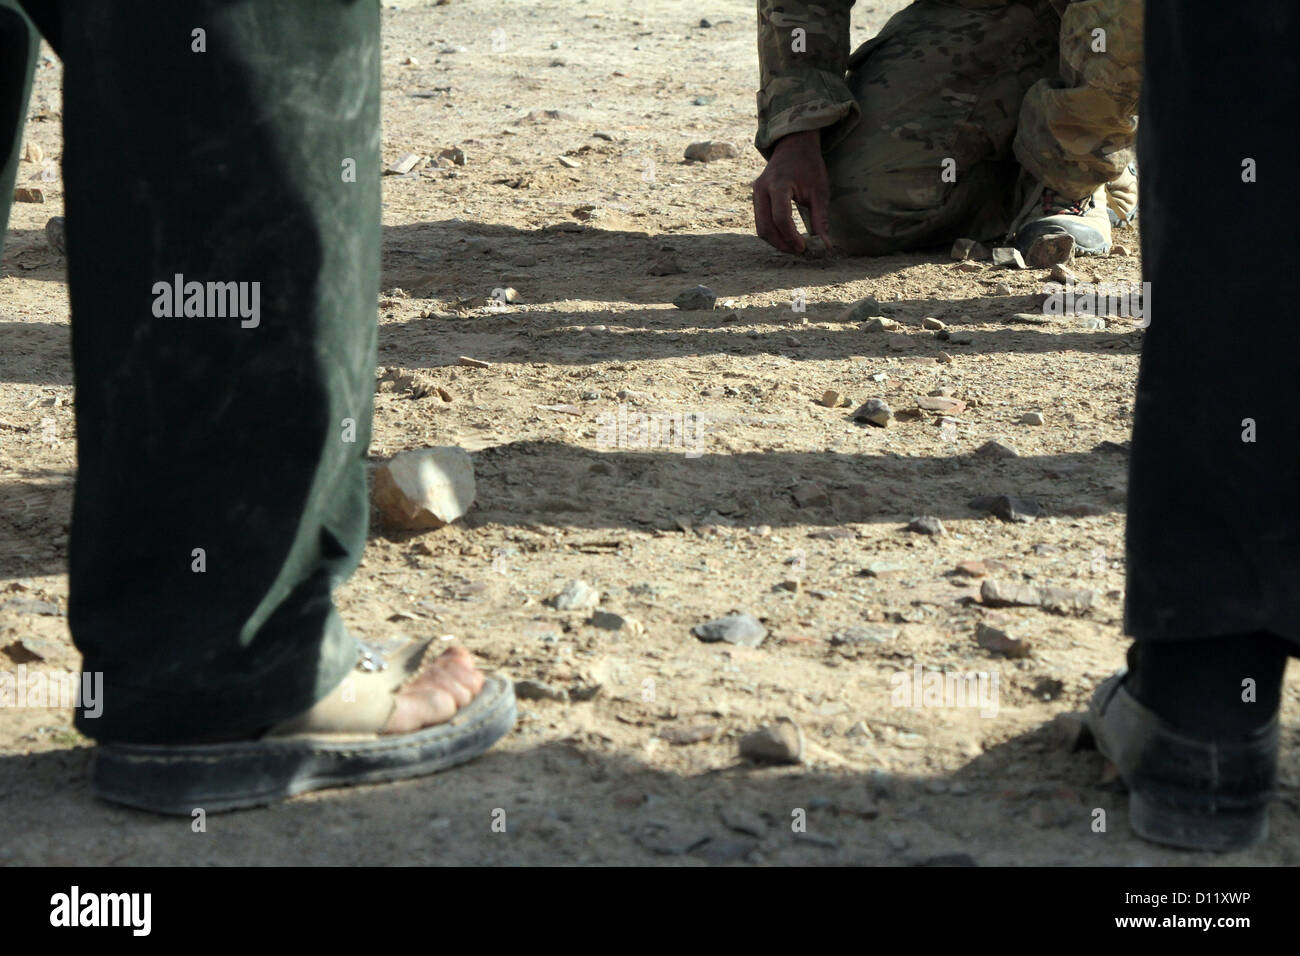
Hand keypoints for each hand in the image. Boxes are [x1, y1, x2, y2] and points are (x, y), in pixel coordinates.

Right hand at [752, 129, 832, 254]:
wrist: (794, 146)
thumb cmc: (809, 167)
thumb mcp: (819, 191)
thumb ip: (820, 218)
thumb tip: (824, 245)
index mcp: (779, 184)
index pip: (781, 218)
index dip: (791, 237)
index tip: (804, 247)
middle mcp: (762, 188)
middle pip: (765, 227)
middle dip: (781, 243)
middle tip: (798, 251)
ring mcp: (755, 192)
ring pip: (760, 227)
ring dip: (776, 241)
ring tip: (793, 246)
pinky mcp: (756, 197)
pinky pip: (760, 221)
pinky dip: (772, 232)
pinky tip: (786, 237)